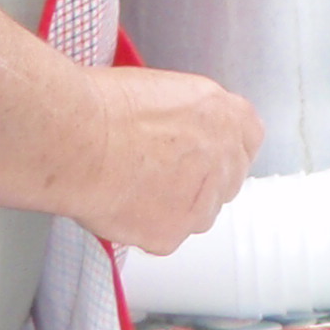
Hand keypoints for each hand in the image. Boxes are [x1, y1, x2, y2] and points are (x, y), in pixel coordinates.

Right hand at [71, 65, 263, 251]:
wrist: (81, 140)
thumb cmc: (108, 106)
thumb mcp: (165, 91)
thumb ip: (188, 117)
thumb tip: (180, 130)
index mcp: (226, 115)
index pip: (248, 138)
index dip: (223, 148)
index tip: (205, 153)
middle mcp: (224, 158)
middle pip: (227, 180)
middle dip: (201, 181)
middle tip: (163, 175)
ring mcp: (202, 201)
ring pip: (199, 214)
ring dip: (176, 208)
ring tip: (134, 190)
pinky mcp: (173, 233)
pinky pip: (165, 237)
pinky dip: (145, 229)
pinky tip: (120, 207)